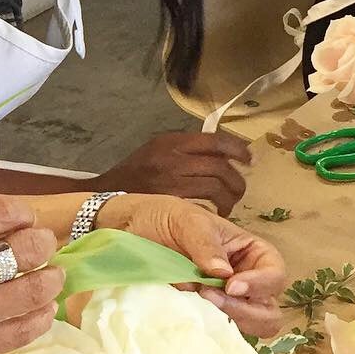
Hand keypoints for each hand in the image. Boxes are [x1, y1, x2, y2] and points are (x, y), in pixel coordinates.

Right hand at [0, 194, 62, 353]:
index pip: (3, 212)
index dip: (22, 214)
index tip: (22, 220)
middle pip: (28, 248)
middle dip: (41, 244)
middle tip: (41, 248)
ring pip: (36, 290)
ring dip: (50, 280)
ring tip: (48, 279)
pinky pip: (25, 330)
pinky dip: (39, 317)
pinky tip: (35, 311)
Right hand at [92, 131, 252, 216]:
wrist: (105, 196)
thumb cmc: (133, 175)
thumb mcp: (157, 150)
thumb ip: (185, 150)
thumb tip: (221, 153)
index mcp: (172, 142)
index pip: (216, 141)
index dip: (238, 149)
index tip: (249, 159)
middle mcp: (173, 158)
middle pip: (220, 166)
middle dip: (237, 180)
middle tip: (239, 189)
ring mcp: (173, 181)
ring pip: (216, 186)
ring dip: (229, 196)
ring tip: (228, 203)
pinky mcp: (171, 201)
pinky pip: (204, 203)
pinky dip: (215, 207)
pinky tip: (215, 212)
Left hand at [99, 193, 286, 336]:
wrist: (129, 229)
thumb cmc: (163, 217)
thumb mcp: (187, 220)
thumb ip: (205, 244)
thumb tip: (223, 274)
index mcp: (251, 253)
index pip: (275, 274)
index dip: (260, 284)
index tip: (230, 285)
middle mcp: (245, 280)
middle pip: (268, 309)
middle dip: (245, 310)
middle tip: (209, 297)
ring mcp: (225, 301)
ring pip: (248, 326)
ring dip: (230, 320)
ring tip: (198, 302)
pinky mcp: (202, 314)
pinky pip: (216, 330)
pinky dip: (208, 328)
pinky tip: (187, 314)